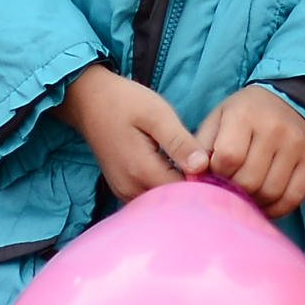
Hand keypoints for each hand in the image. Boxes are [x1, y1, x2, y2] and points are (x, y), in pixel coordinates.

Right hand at [60, 64, 197, 205]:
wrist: (88, 100)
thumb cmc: (125, 102)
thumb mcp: (157, 114)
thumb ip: (180, 142)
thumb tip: (203, 167)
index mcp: (141, 171)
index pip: (184, 194)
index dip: (205, 183)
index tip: (216, 167)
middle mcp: (130, 189)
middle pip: (173, 203)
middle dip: (193, 189)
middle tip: (207, 166)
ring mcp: (124, 192)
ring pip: (162, 203)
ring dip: (179, 190)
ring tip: (191, 166)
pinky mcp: (122, 190)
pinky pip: (150, 198)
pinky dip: (164, 190)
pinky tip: (174, 171)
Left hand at [188, 85, 304, 219]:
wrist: (285, 98)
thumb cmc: (242, 115)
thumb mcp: (217, 120)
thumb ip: (201, 147)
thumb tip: (192, 178)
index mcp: (244, 115)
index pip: (228, 158)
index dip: (218, 174)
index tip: (215, 174)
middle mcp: (274, 128)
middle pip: (250, 180)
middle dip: (235, 191)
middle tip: (230, 190)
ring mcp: (296, 145)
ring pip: (271, 192)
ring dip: (255, 202)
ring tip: (246, 197)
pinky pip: (294, 197)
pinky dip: (277, 209)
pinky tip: (265, 204)